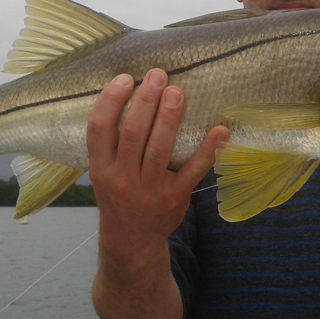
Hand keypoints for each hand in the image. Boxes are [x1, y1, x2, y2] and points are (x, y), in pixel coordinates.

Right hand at [87, 68, 228, 265]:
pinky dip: (207, 151)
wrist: (131, 242)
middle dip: (146, 102)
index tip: (125, 78)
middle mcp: (122, 178)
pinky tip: (219, 130)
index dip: (110, 101)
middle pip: (133, 134)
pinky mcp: (175, 198)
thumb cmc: (118, 196)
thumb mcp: (103, 172)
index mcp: (100, 167)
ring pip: (159, 150)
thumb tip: (131, 92)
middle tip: (158, 75)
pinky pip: (192, 172)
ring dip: (169, 119)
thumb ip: (111, 142)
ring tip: (178, 92)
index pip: (100, 129)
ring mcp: (149, 189)